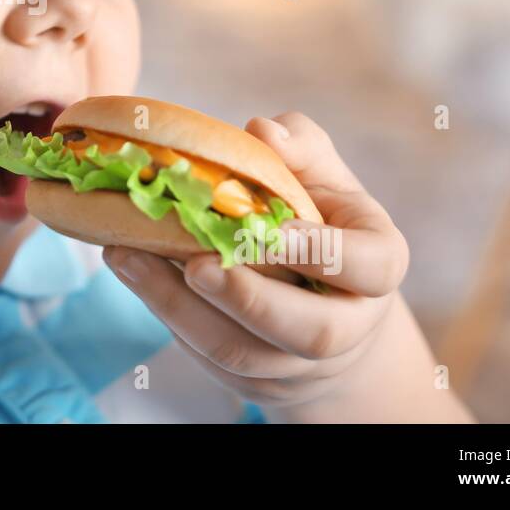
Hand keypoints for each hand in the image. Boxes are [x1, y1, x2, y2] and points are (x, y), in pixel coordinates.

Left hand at [102, 111, 471, 421]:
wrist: (323, 300)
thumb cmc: (320, 220)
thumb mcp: (322, 176)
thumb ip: (300, 147)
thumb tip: (262, 130)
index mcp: (378, 265)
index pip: (367, 267)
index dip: (320, 251)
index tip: (266, 227)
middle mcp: (349, 326)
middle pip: (312, 332)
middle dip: (249, 299)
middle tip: (195, 263)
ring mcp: (300, 363)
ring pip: (246, 354)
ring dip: (183, 309)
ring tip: (131, 258)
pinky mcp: (254, 380)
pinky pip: (209, 360)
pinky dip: (167, 316)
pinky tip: (132, 272)